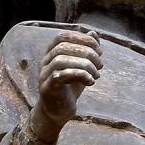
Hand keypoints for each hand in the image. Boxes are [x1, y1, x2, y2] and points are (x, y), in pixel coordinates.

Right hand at [29, 29, 102, 144]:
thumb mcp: (82, 67)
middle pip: (63, 47)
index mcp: (52, 53)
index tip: (99, 50)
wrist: (59, 111)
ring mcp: (44, 74)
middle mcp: (45, 61)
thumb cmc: (70, 87)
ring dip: (84, 65)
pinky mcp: (47, 88)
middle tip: (100, 64)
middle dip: (86, 52)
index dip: (83, 39)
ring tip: (96, 75)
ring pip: (61, 60)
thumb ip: (87, 50)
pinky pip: (60, 75)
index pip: (63, 36)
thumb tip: (94, 33)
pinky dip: (79, 76)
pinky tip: (91, 82)